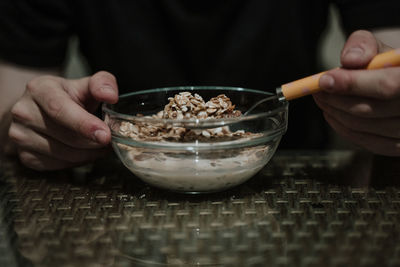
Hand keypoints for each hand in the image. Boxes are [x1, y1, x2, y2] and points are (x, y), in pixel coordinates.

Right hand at [8, 71, 117, 169]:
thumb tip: (110, 95)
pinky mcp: (26, 156)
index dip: (84, 124)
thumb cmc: (67, 97)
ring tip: (100, 144)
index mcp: (39, 89)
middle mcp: (24, 112)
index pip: (60, 109)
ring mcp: (21, 136)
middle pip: (67, 136)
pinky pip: (60, 165)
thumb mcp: (84, 84)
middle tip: (110, 139)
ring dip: (90, 153)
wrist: (40, 110)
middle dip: (94, 142)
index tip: (105, 135)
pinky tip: (85, 150)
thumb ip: (102, 84)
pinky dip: (79, 161)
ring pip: (65, 154)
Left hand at [313, 30, 399, 155]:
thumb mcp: (377, 44)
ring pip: (362, 126)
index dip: (352, 84)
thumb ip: (363, 45)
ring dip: (334, 112)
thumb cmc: (386, 61)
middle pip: (369, 110)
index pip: (387, 85)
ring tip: (323, 98)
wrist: (397, 77)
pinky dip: (342, 127)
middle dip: (335, 99)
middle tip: (317, 90)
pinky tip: (332, 113)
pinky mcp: (399, 145)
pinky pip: (365, 141)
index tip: (325, 80)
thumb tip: (349, 60)